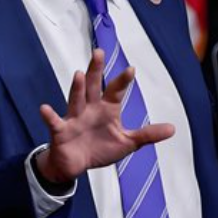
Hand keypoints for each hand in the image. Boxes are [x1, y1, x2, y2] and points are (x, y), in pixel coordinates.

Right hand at [36, 48, 174, 182]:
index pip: (116, 91)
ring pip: (76, 99)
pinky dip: (49, 116)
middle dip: (96, 70)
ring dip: (77, 88)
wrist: (76, 165)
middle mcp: (90, 108)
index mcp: (107, 109)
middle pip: (93, 86)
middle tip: (99, 52)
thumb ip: (147, 135)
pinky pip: (54, 122)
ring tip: (79, 74)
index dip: (122, 81)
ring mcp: (74, 117)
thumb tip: (173, 129)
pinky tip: (45, 109)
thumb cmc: (100, 149)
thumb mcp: (127, 143)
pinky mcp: (61, 130)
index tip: (131, 69)